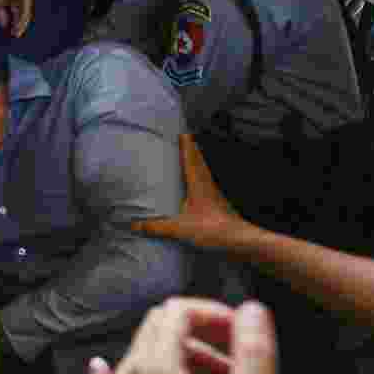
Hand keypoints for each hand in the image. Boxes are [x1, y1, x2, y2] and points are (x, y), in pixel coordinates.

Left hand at [117, 298, 278, 373]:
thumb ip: (254, 351)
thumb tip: (251, 310)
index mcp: (155, 367)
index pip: (178, 309)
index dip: (215, 313)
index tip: (243, 334)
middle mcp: (131, 372)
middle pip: (163, 322)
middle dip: (204, 328)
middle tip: (239, 352)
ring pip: (157, 343)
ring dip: (195, 349)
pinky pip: (149, 367)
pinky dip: (178, 366)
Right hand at [132, 134, 247, 250]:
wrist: (238, 240)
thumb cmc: (212, 229)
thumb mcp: (179, 228)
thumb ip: (156, 227)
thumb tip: (135, 225)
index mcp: (198, 184)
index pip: (191, 159)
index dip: (187, 146)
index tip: (183, 133)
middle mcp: (208, 186)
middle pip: (200, 163)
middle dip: (193, 151)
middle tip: (187, 140)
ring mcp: (215, 195)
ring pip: (205, 174)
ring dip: (198, 164)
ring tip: (190, 159)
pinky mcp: (219, 205)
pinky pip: (208, 186)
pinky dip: (201, 180)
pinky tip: (197, 188)